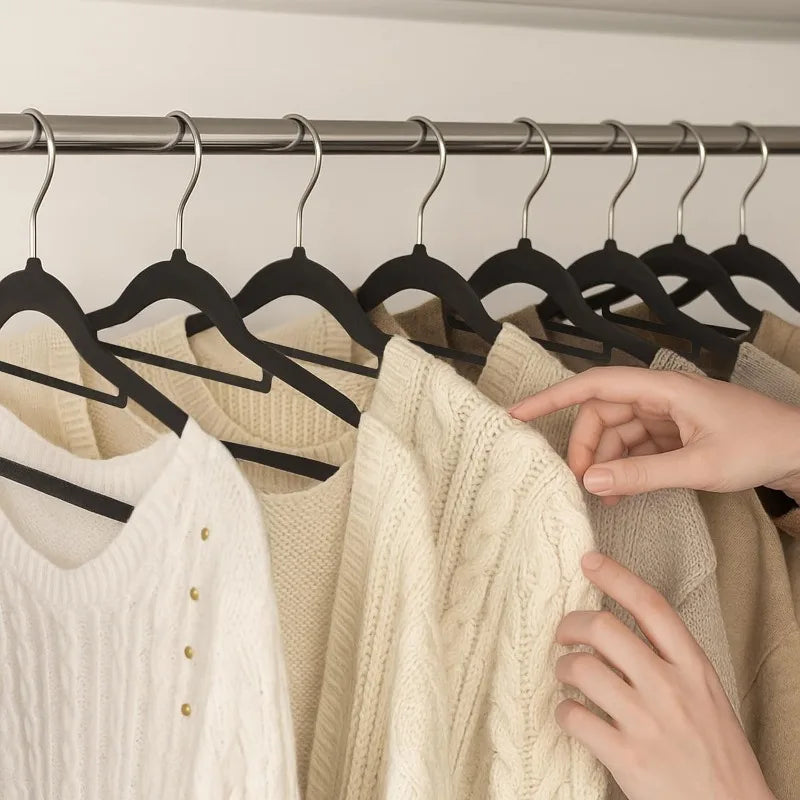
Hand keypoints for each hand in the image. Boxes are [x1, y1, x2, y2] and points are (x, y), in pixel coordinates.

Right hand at [509, 366, 799, 504]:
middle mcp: (658, 395)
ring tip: (602, 495)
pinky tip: (620, 492)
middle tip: (579, 483)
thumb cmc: (760, 445)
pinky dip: (625, 468)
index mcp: (662, 388)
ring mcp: (666, 414)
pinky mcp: (674, 432)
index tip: (518, 414)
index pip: (594, 385)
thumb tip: (591, 481)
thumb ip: (643, 474)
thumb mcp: (699, 465)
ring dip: (606, 462)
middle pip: (601, 413)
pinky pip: (636, 447)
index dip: (551, 397)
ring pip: (617, 433)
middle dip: (586, 447)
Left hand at [555, 552, 773, 799]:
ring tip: (567, 677)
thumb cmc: (715, 753)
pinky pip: (575, 717)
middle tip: (563, 634)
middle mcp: (670, 688)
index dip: (616, 576)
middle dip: (571, 624)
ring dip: (564, 668)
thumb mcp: (705, 695)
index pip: (651, 605)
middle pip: (604, 628)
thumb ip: (668, 662)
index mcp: (693, 667)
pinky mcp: (627, 758)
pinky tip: (571, 715)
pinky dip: (564, 712)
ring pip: (582, 669)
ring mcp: (648, 722)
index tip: (589, 561)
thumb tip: (615, 631)